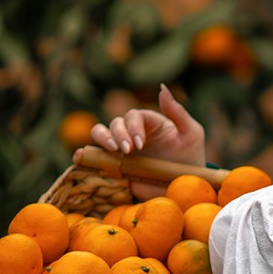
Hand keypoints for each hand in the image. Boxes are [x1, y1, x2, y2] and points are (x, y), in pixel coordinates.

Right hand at [76, 84, 206, 197]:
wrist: (184, 185)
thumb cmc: (190, 157)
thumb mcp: (191, 133)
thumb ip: (178, 112)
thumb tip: (162, 87)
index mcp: (150, 123)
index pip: (134, 116)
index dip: (132, 126)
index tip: (139, 143)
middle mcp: (133, 132)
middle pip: (115, 124)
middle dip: (118, 134)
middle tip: (127, 150)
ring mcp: (122, 149)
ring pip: (100, 134)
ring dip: (101, 139)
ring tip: (112, 151)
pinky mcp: (115, 166)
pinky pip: (95, 156)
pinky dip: (85, 155)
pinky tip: (80, 157)